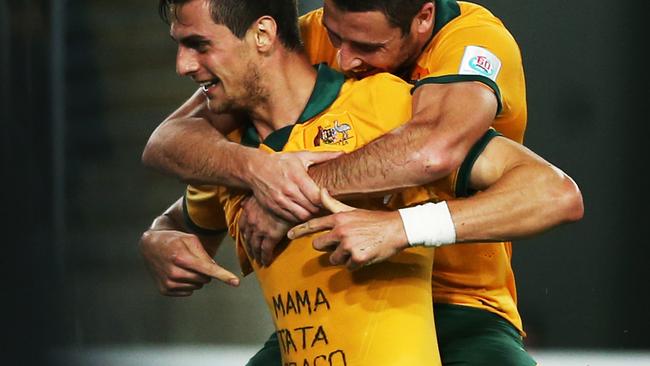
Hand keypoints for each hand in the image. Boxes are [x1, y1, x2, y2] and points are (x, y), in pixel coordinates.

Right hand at [139, 229, 238, 296]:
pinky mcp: (165, 290)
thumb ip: (204, 254)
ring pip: (197, 286)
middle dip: (205, 271)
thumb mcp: (190, 240)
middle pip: (205, 279)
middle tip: (194, 261)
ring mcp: (169, 284)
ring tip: (184, 265)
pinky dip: (188, 283)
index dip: (223, 276)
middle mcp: (174, 273)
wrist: (150, 246)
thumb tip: (215, 269)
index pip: (208, 269)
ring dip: (196, 277)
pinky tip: (178, 273)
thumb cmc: (174, 240)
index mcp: (182, 258)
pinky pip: (188, 291)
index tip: (236, 283)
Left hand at [239, 196, 290, 266]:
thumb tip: (243, 203)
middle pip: (248, 238)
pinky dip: (265, 257)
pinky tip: (266, 262)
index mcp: (248, 211)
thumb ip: (251, 200)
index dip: (244, 234)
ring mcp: (261, 229)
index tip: (246, 240)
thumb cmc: (276, 192)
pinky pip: (266, 250)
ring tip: (258, 260)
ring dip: (256, 254)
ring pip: (255, 246)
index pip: (242, 226)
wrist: (288, 195)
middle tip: (252, 254)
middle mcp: (252, 221)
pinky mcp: (271, 235)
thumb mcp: (259, 194)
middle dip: (249, 247)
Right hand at [248, 150, 341, 221]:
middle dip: (320, 208)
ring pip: (302, 216)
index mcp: (297, 177)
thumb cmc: (280, 161)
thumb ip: (323, 156)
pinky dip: (298, 216)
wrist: (255, 168)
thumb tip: (342, 153)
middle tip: (324, 205)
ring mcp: (281, 201)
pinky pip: (291, 218)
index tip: (329, 197)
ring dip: (310, 214)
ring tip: (314, 208)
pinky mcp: (274, 208)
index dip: (326, 200)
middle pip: (312, 208)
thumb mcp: (301, 156)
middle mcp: (289, 191)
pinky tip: (302, 210)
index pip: (317, 197)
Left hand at [288, 190, 408, 270]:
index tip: (288, 234)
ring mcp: (348, 245)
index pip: (313, 224)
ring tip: (357, 247)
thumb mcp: (351, 209)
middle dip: (327, 247)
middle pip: (318, 246)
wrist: (397, 229)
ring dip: (343, 257)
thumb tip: (320, 190)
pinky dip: (355, 264)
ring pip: (333, 259)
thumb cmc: (373, 219)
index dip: (299, 230)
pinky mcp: (358, 258)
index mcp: (338, 218)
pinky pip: (348, 267)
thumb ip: (332, 203)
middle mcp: (340, 231)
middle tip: (342, 243)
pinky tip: (365, 253)